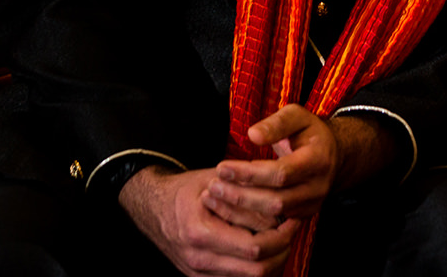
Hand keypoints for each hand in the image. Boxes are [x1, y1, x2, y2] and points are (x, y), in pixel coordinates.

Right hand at [121, 167, 296, 276]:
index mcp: (200, 233)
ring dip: (273, 260)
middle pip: (258, 270)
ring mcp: (200, 274)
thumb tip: (279, 205)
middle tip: (292, 229)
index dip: (281, 235)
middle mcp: (199, 260)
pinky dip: (257, 266)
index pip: (254, 248)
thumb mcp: (213, 180)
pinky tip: (265, 247)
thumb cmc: (185, 191)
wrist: (153, 208)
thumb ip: (244, 192)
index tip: (293, 218)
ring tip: (282, 236)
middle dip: (282, 250)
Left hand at [209, 105, 342, 225]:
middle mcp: (317, 187)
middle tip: (212, 186)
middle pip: (276, 201)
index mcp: (318, 160)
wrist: (332, 154)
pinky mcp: (302, 216)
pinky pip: (273, 223)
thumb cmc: (308, 132)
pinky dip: (248, 217)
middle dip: (241, 196)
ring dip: (241, 209)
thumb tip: (252, 135)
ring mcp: (311, 205)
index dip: (249, 173)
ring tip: (215, 196)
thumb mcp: (297, 116)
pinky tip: (226, 208)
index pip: (281, 173)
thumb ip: (276, 123)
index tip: (222, 167)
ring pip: (273, 216)